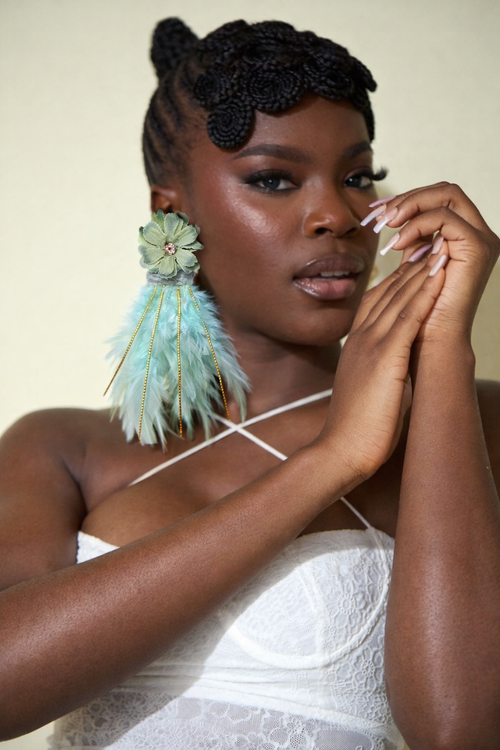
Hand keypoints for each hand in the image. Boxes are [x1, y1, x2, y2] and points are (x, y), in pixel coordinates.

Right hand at [319, 260, 444, 478]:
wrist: (341, 449)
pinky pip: (407, 317)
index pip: (380, 298)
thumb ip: (379, 364)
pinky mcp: (384, 357)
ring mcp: (371, 344)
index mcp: (357, 342)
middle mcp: (362, 336)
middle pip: (390, 290)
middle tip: (433, 236)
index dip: (401, 276)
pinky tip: (438, 272)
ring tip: (441, 241)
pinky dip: (424, 292)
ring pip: (400, 296)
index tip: (419, 258)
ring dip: (423, 267)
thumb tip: (397, 359)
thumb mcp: (367, 384)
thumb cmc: (357, 424)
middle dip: (414, 262)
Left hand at [372, 183, 499, 344]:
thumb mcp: (411, 267)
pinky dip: (418, 223)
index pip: (438, 200)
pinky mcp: (477, 247)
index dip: (406, 200)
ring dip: (411, 206)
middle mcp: (477, 234)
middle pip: (445, 191)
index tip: (376, 211)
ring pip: (447, 195)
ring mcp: (481, 240)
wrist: (430, 342)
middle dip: (407, 198)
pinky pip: (446, 217)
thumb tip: (393, 216)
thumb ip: (411, 242)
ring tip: (386, 226)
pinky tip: (398, 243)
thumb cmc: (418, 311)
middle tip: (379, 215)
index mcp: (463, 237)